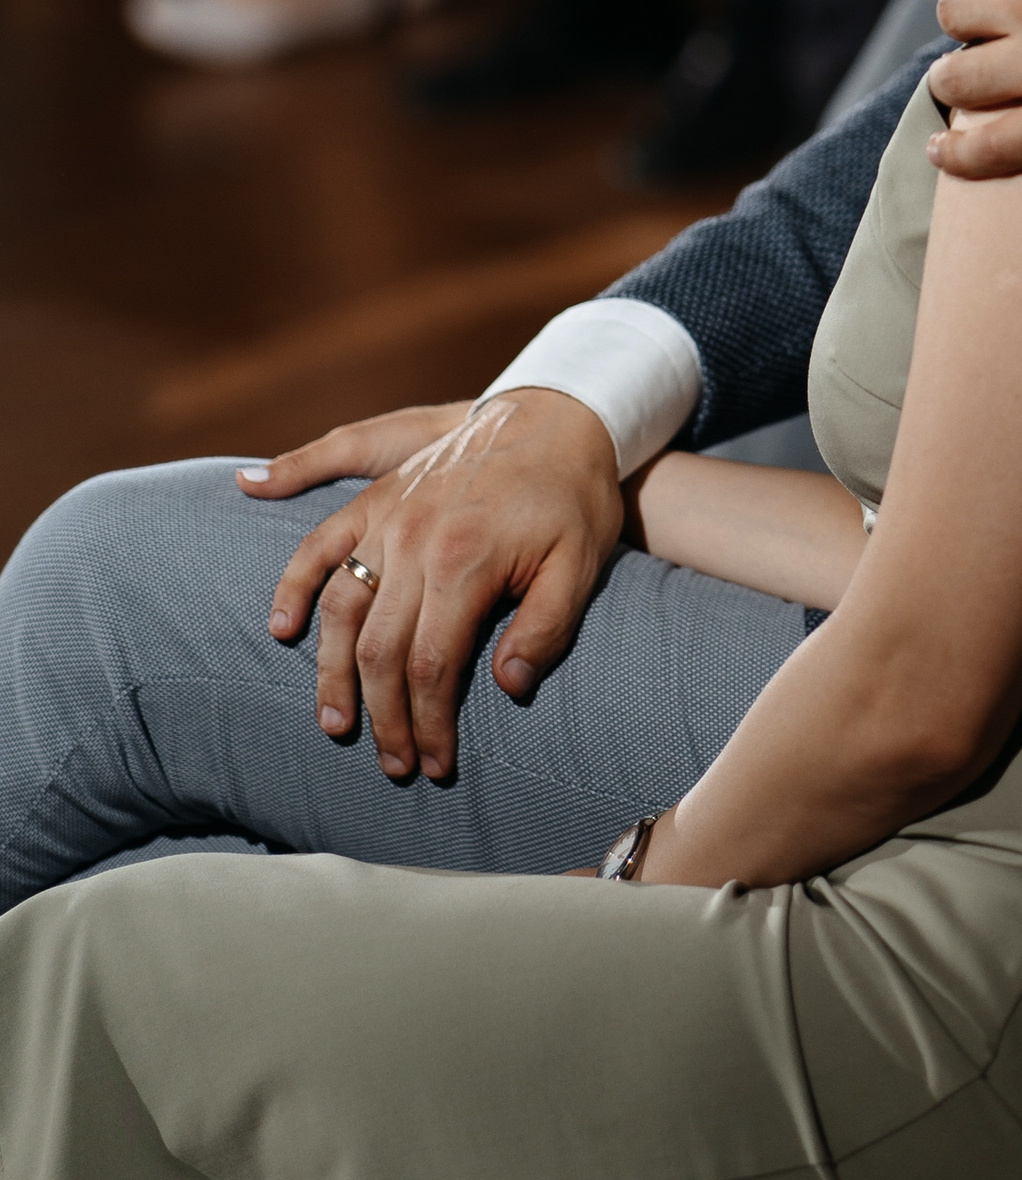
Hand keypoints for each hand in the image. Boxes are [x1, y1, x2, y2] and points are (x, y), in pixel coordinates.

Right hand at [262, 387, 628, 778]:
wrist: (558, 414)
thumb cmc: (574, 498)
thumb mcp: (581, 565)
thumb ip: (544, 629)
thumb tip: (506, 689)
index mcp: (464, 561)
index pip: (430, 667)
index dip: (429, 724)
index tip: (437, 765)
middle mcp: (413, 540)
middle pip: (378, 650)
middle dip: (383, 717)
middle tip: (394, 763)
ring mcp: (387, 516)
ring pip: (340, 609)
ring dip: (331, 673)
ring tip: (336, 722)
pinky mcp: (375, 496)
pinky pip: (319, 543)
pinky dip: (292, 584)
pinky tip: (281, 628)